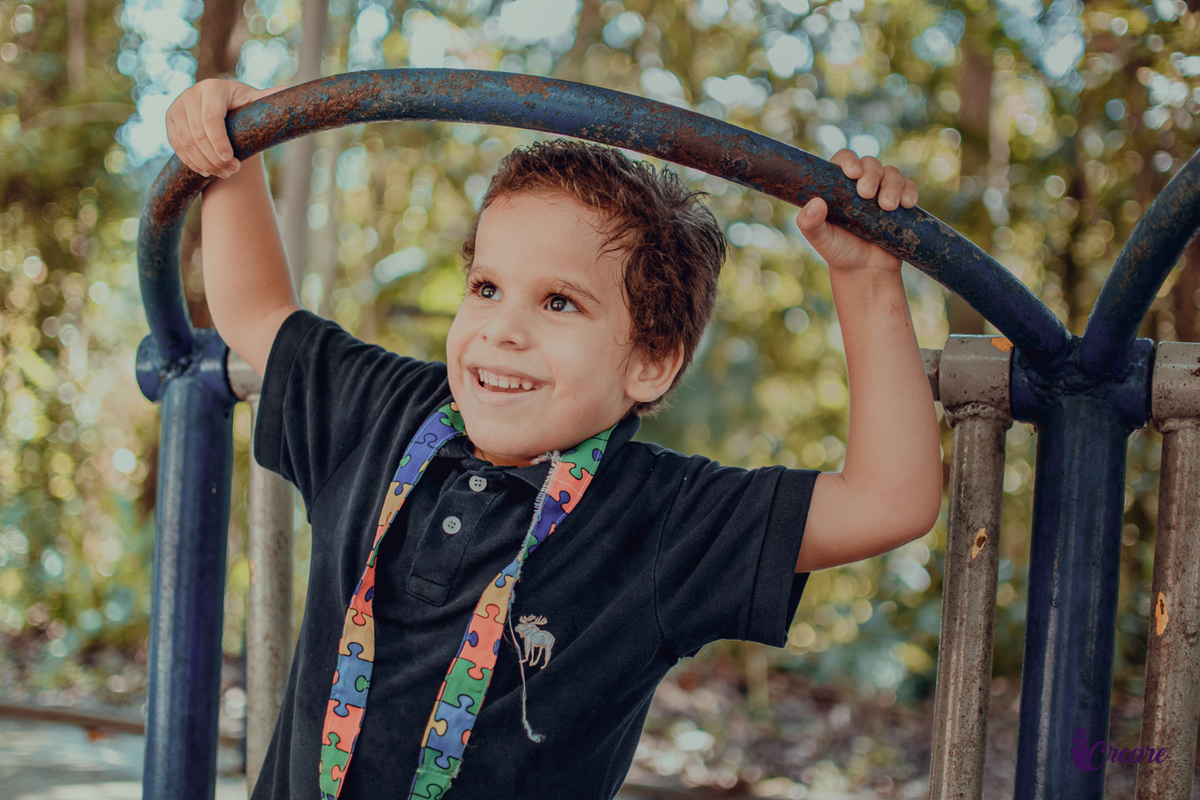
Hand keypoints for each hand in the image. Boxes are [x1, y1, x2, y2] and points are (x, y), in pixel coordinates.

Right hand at [165, 80, 284, 178]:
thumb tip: (289, 89)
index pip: (211, 118)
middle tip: (232, 172)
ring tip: (223, 173)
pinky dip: (191, 162)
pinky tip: (207, 171)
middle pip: (198, 134)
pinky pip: (177, 146)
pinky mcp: (170, 120)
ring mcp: (177, 106)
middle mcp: (191, 94)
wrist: (221, 105)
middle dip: (215, 158)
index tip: (231, 160)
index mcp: (213, 88)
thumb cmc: (243, 105)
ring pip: (186, 143)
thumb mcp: (255, 101)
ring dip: (204, 163)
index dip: (219, 142)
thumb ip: (269, 98)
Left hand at [795, 149, 917, 275]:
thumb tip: (815, 203)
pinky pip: (909, 186)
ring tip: (887, 207)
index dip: (849, 160)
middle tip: (867, 195)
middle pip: (870, 163)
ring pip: (891, 173)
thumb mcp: (820, 239)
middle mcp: (860, 184)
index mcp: (838, 185)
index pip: (843, 159)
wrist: (865, 271)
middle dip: (871, 174)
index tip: (852, 173)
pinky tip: (906, 204)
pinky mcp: (900, 203)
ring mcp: (882, 192)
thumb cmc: (839, 251)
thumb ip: (809, 223)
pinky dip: (910, 191)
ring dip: (892, 185)